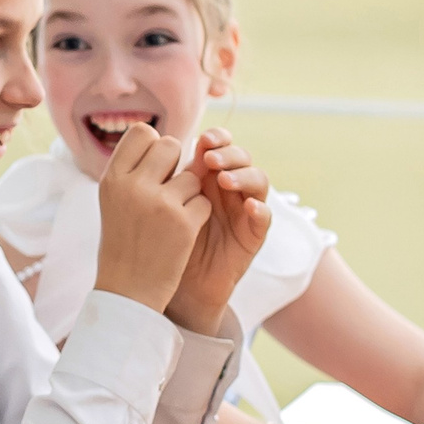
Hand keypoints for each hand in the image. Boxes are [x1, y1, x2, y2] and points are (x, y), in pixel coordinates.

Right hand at [90, 124, 208, 314]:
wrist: (127, 292)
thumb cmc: (122, 244)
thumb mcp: (114, 201)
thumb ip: (132, 171)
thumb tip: (160, 140)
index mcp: (111, 178)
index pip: (142, 131)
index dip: (155, 144)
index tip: (154, 165)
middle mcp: (133, 185)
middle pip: (171, 144)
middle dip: (177, 164)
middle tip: (169, 188)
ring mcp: (159, 202)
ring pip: (192, 175)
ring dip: (189, 193)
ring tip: (171, 217)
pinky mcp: (183, 222)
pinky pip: (204, 201)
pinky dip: (198, 215)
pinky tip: (181, 233)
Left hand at [165, 129, 270, 333]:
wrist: (177, 285)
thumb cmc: (165, 241)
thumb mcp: (163, 206)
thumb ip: (168, 180)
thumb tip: (158, 146)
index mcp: (208, 176)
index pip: (220, 146)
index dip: (217, 139)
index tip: (202, 140)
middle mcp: (229, 188)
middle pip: (241, 158)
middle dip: (229, 154)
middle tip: (211, 160)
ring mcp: (244, 210)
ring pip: (258, 181)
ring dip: (244, 176)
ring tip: (224, 181)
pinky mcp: (253, 235)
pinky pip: (265, 217)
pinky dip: (260, 209)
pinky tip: (249, 206)